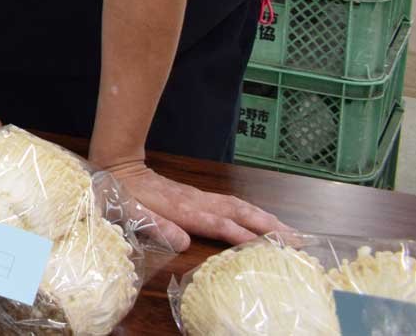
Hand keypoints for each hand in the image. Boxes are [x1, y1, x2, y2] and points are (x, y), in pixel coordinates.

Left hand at [98, 159, 284, 251]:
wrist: (118, 166)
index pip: (219, 224)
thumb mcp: (130, 212)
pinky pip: (234, 205)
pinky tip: (264, 221)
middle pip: (240, 213)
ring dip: (267, 219)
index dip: (241, 237)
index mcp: (183, 209)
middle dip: (269, 227)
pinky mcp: (200, 197)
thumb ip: (154, 225)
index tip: (266, 249)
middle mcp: (198, 202)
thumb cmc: (123, 194)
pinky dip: (254, 213)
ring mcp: (201, 198)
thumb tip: (181, 242)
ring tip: (292, 233)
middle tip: (297, 241)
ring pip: (241, 207)